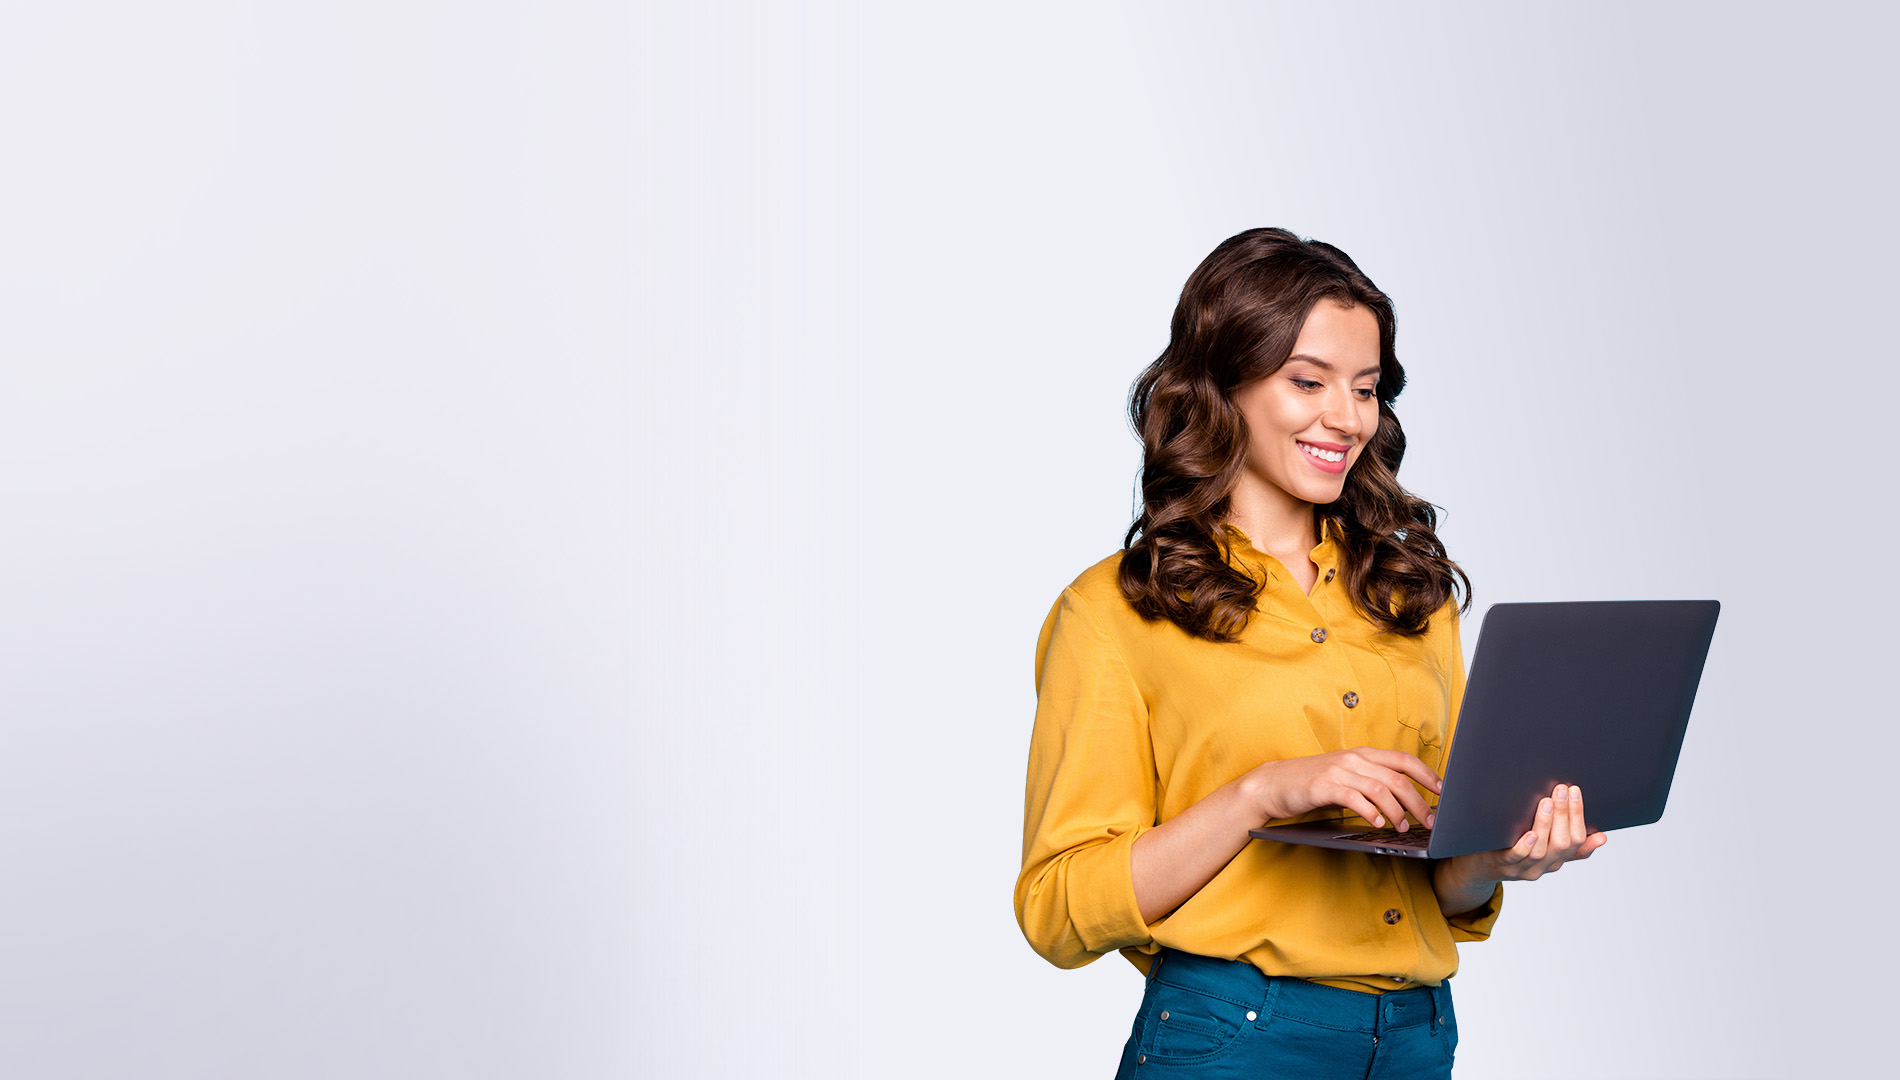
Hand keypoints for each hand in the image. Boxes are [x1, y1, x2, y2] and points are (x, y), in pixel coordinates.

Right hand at [1240, 746, 1441, 832]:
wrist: (1273, 784)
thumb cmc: (1312, 783)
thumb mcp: (1346, 776)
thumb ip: (1371, 782)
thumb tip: (1404, 801)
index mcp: (1363, 754)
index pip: (1404, 760)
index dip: (1427, 774)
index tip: (1443, 791)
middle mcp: (1354, 759)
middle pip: (1398, 779)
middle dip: (1418, 803)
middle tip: (1428, 822)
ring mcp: (1339, 771)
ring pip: (1380, 790)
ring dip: (1397, 812)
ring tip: (1401, 828)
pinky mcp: (1323, 786)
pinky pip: (1354, 798)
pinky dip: (1370, 812)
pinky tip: (1377, 823)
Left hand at [1456, 783, 1608, 882]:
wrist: (1476, 869)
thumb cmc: (1511, 849)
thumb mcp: (1543, 847)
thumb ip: (1565, 840)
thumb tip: (1602, 836)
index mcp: (1556, 860)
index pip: (1577, 842)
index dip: (1578, 817)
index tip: (1576, 791)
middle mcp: (1543, 866)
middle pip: (1562, 844)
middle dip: (1564, 815)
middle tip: (1562, 789)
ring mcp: (1522, 868)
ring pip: (1541, 851)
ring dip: (1546, 824)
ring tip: (1547, 802)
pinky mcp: (1502, 865)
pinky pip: (1516, 857)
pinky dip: (1525, 846)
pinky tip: (1530, 833)